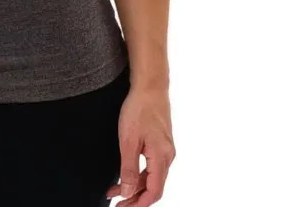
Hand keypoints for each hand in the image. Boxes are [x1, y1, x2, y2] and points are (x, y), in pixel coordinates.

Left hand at [106, 84, 175, 205]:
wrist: (150, 87)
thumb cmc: (139, 109)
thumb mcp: (128, 141)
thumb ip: (128, 168)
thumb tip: (127, 191)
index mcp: (161, 158)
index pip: (154, 192)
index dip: (139, 204)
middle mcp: (167, 157)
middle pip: (153, 187)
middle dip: (135, 198)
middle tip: (117, 203)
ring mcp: (165, 150)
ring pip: (151, 177)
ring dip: (134, 186)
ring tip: (114, 191)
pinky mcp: (160, 143)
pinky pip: (151, 165)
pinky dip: (138, 174)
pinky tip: (125, 175)